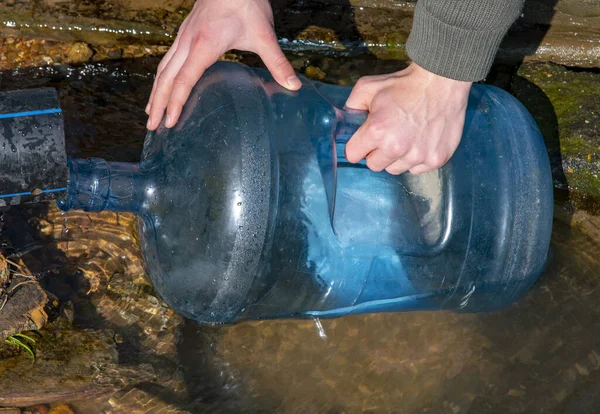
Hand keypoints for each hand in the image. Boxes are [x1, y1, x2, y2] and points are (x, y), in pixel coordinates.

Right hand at [145, 0, 300, 129]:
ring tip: (150, 112)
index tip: (170, 122)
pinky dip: (161, 76)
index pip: (185, 80)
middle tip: (151, 127)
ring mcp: (183, 36)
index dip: (176, 103)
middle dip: (158, 104)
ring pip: (163, 68)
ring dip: (156, 91)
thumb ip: (277, 62)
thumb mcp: (264, 35)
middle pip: (167, 78)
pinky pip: (167, 58)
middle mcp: (188, 41)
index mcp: (205, 45)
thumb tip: (294, 85)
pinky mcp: (185, 32)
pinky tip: (161, 85)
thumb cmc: (247, 3)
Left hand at [344, 63, 471, 174]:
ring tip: (405, 137)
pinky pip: (416, 169)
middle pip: (374, 165)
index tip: (365, 138)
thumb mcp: (368, 87)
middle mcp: (396, 147)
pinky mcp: (436, 159)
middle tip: (387, 135)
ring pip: (395, 169)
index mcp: (376, 130)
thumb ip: (351, 106)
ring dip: (396, 157)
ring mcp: (418, 156)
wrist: (442, 80)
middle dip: (376, 152)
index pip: (353, 155)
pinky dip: (416, 159)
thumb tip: (345, 122)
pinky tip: (420, 140)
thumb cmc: (405, 84)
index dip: (358, 145)